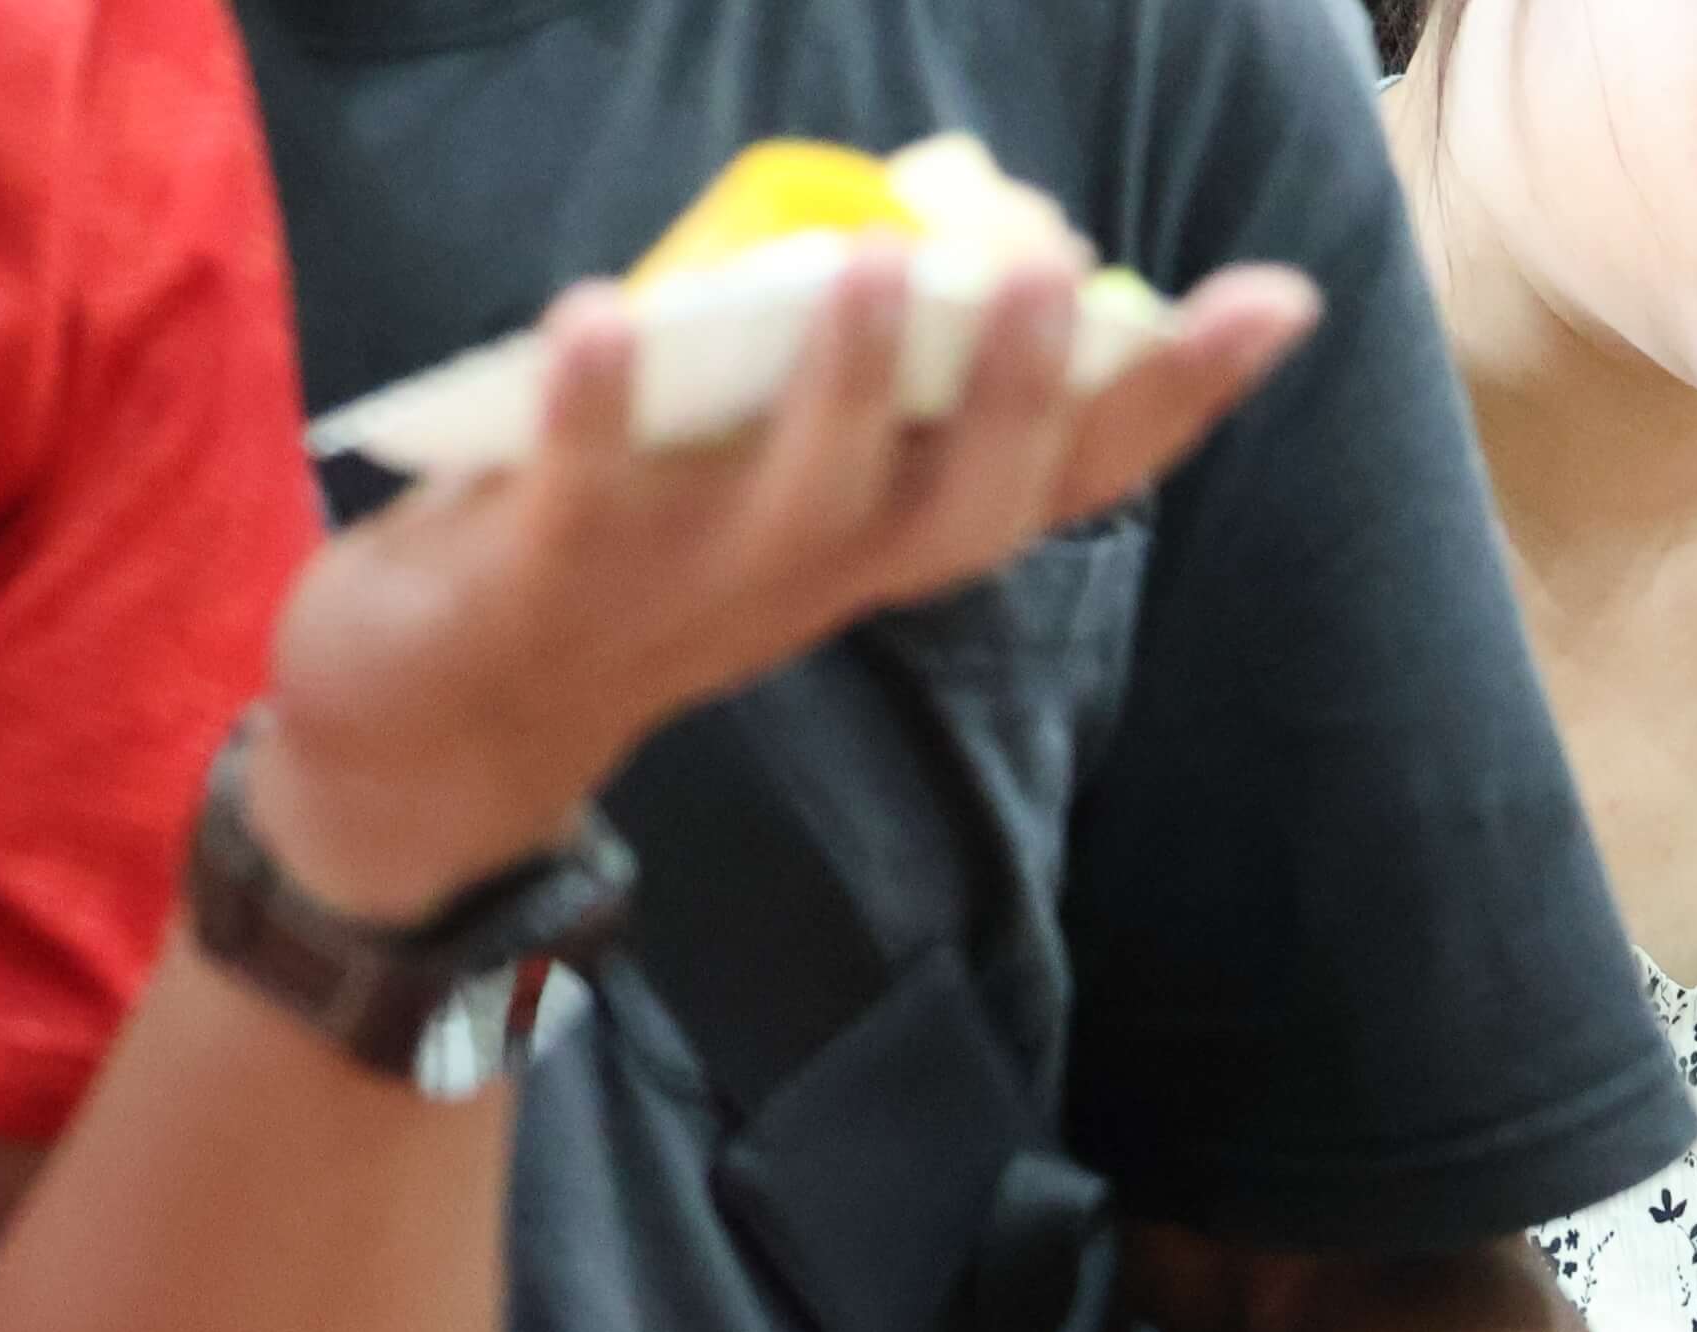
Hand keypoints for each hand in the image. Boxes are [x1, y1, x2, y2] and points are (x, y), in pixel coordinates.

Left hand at [246, 244, 1320, 918]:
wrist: (423, 736)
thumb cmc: (611, 562)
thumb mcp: (755, 474)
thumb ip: (843, 380)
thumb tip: (951, 230)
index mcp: (868, 544)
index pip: (1049, 480)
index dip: (1165, 403)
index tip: (1273, 305)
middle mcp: (800, 578)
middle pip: (951, 512)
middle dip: (1010, 396)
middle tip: (1054, 273)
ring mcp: (673, 589)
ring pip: (790, 511)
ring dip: (833, 391)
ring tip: (871, 270)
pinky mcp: (536, 584)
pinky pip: (576, 495)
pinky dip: (594, 406)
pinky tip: (604, 311)